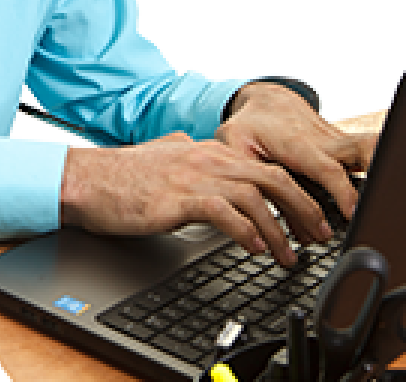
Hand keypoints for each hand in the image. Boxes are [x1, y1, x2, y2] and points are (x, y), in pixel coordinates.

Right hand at [60, 132, 339, 266]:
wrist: (86, 179)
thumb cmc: (121, 177)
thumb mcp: (166, 158)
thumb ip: (191, 157)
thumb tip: (201, 153)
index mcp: (209, 151)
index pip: (267, 167)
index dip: (296, 193)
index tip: (312, 217)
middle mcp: (207, 158)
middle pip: (272, 177)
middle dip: (303, 208)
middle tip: (319, 235)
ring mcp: (194, 175)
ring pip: (254, 196)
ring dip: (279, 229)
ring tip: (289, 255)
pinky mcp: (178, 197)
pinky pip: (223, 211)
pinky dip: (245, 229)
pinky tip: (255, 247)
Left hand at [216, 81, 378, 230]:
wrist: (267, 99)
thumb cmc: (250, 124)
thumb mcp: (235, 145)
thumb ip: (249, 177)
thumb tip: (264, 216)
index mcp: (298, 144)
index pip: (327, 168)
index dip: (342, 191)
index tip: (353, 212)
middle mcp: (324, 142)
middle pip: (363, 148)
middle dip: (380, 167)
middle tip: (389, 200)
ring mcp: (337, 142)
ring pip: (371, 148)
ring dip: (385, 165)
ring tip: (393, 200)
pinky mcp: (344, 147)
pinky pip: (365, 156)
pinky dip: (376, 171)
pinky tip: (380, 196)